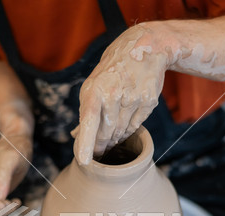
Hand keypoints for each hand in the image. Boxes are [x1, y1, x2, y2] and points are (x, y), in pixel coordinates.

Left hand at [74, 23, 169, 164]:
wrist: (144, 47)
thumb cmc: (112, 70)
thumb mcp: (93, 85)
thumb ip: (86, 111)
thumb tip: (76, 137)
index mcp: (94, 90)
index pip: (88, 121)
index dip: (86, 142)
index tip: (84, 160)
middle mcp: (113, 94)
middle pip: (106, 133)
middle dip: (102, 145)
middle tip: (99, 151)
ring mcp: (133, 98)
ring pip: (121, 132)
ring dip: (115, 138)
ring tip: (112, 136)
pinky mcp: (148, 101)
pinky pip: (136, 125)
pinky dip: (129, 129)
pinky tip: (126, 122)